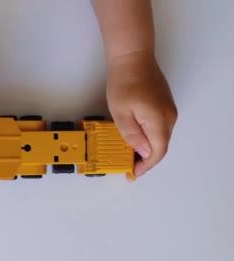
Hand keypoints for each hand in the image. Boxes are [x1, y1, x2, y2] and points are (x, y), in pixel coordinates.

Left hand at [106, 51, 177, 178]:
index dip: (145, 166)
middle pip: (160, 146)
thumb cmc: (124, 82)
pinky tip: (135, 139)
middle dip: (145, 160)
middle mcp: (169, 117)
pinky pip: (159, 127)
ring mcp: (168, 110)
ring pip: (160, 137)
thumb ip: (131, 134)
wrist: (132, 57)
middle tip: (128, 167)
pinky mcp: (164, 104)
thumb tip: (142, 152)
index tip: (133, 174)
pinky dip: (149, 137)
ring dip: (146, 149)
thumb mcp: (121, 112)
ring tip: (129, 156)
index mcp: (159, 120)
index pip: (157, 152)